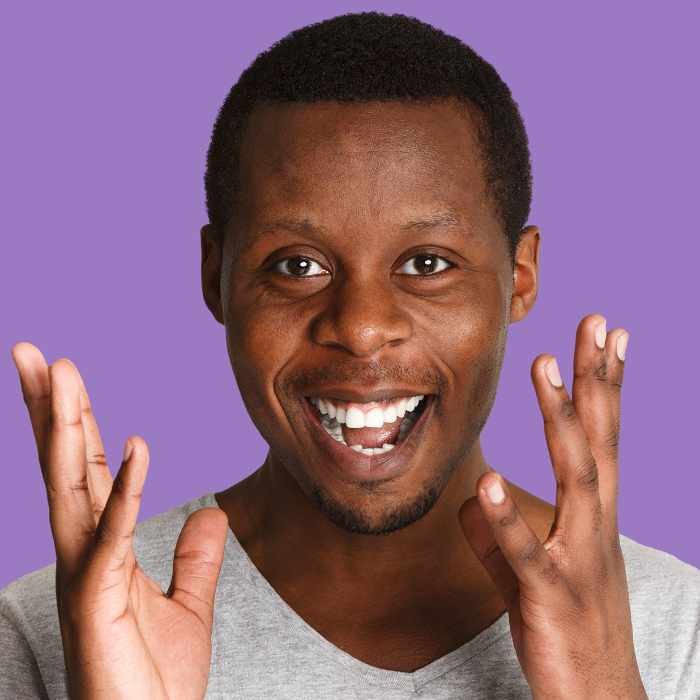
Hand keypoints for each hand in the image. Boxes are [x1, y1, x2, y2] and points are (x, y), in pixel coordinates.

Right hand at [11, 343, 228, 699]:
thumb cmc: (155, 680)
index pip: (86, 472)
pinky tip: (138, 446)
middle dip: (50, 408)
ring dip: (68, 428)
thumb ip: (196, 557)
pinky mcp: (98, 601)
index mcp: (102, 548)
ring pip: (72, 486)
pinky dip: (127, 489)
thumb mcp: (187, 604)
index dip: (73, 423)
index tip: (61, 376)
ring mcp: (85, 575)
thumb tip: (210, 513)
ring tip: (60, 374)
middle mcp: (85, 553)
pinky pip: (114, 533)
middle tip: (33, 352)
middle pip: (64, 466)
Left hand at [459, 315, 646, 699]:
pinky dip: (508, 519)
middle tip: (595, 322)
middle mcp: (596, 527)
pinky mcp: (549, 597)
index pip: (602, 436)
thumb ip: (502, 533)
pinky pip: (526, 554)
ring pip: (576, 479)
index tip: (607, 334)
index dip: (604, 384)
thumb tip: (474, 499)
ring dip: (560, 420)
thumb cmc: (566, 626)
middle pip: (599, 439)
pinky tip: (489, 483)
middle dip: (596, 379)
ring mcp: (577, 560)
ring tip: (545, 366)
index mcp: (593, 515)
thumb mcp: (531, 569)